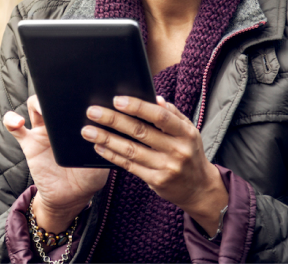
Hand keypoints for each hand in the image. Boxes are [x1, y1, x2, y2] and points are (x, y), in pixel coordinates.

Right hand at [3, 95, 109, 231]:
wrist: (72, 196)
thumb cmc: (91, 174)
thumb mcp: (102, 155)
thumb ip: (102, 141)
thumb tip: (100, 127)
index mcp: (78, 120)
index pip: (75, 97)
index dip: (77, 90)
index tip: (81, 89)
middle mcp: (61, 122)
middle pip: (54, 96)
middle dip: (56, 92)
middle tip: (62, 98)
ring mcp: (44, 131)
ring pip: (35, 106)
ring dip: (36, 102)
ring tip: (42, 110)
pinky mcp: (30, 144)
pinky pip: (15, 129)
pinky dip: (12, 121)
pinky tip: (17, 122)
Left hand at [81, 95, 227, 235]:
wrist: (199, 188)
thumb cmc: (190, 152)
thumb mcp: (189, 131)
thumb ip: (172, 114)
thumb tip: (155, 98)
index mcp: (185, 132)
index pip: (159, 116)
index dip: (138, 107)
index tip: (117, 100)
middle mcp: (177, 149)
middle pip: (140, 131)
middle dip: (114, 120)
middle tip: (93, 111)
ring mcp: (166, 167)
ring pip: (131, 150)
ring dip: (106, 138)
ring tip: (88, 130)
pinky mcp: (156, 181)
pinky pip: (129, 166)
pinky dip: (112, 155)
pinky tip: (99, 147)